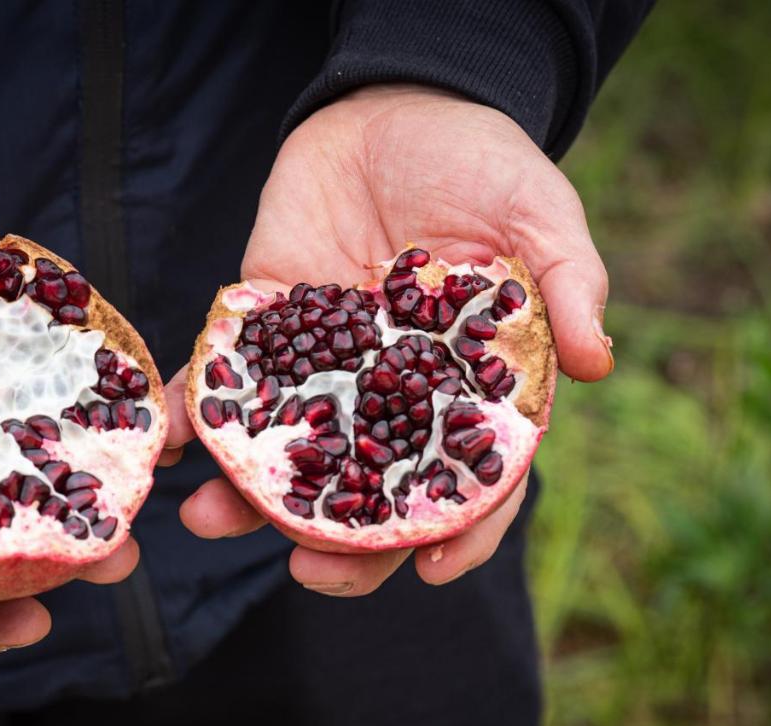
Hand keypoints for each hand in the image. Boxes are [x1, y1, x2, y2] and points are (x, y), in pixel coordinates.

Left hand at [167, 84, 613, 593]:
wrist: (395, 107)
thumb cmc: (483, 165)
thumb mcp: (540, 215)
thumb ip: (569, 283)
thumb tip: (598, 363)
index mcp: (464, 390)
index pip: (469, 479)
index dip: (461, 530)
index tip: (434, 570)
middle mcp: (392, 397)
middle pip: (368, 491)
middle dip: (339, 543)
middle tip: (309, 573)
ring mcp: (325, 370)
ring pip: (289, 453)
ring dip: (247, 495)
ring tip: (209, 518)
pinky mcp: (266, 330)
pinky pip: (231, 382)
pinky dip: (198, 411)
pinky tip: (171, 438)